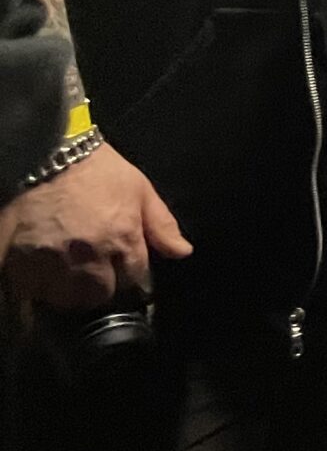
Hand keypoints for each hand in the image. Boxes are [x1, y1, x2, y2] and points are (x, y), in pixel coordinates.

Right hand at [2, 142, 189, 308]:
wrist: (48, 152)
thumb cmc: (98, 169)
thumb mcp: (140, 189)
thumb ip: (161, 225)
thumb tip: (182, 252)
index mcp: (123, 238)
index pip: (134, 281)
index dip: (130, 280)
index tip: (123, 276)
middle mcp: (89, 255)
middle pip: (98, 296)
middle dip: (99, 290)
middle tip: (93, 276)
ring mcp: (52, 260)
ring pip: (65, 298)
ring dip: (68, 292)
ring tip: (67, 277)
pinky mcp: (19, 260)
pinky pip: (31, 290)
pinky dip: (37, 287)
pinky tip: (41, 274)